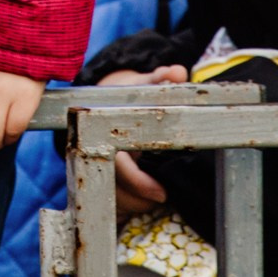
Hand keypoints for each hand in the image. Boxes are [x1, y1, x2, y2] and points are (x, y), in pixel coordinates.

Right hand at [93, 64, 187, 210]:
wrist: (105, 100)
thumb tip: (177, 72)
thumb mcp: (143, 85)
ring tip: (158, 198)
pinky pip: (113, 201)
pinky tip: (148, 199)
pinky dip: (131, 204)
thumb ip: (160, 79)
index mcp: (107, 132)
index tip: (162, 194)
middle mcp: (100, 151)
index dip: (139, 183)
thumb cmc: (129, 93)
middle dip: (139, 199)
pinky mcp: (104, 177)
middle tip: (164, 198)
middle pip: (115, 189)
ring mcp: (100, 165)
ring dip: (136, 203)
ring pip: (114, 198)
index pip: (120, 167)